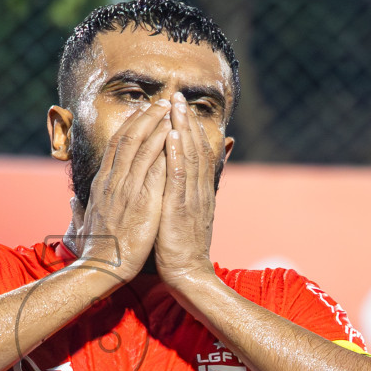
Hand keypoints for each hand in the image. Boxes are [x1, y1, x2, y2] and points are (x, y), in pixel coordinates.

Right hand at [69, 99, 171, 279]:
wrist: (103, 266)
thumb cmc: (98, 249)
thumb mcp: (86, 223)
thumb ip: (81, 209)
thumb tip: (73, 201)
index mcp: (102, 184)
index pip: (116, 146)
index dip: (130, 126)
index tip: (142, 113)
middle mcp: (113, 180)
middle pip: (128, 138)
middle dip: (146, 116)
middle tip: (162, 102)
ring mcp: (126, 187)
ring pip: (140, 145)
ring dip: (156, 123)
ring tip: (171, 109)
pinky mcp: (141, 199)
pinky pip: (153, 165)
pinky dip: (162, 145)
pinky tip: (173, 133)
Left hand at [153, 91, 217, 286]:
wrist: (187, 274)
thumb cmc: (180, 248)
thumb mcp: (184, 215)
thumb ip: (183, 195)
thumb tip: (179, 180)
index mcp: (197, 191)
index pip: (196, 153)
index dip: (189, 129)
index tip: (180, 108)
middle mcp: (198, 190)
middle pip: (194, 148)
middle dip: (186, 121)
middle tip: (178, 96)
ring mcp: (191, 197)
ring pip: (189, 156)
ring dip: (183, 129)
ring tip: (176, 106)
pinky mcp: (181, 208)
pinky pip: (179, 176)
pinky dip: (176, 154)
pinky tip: (172, 136)